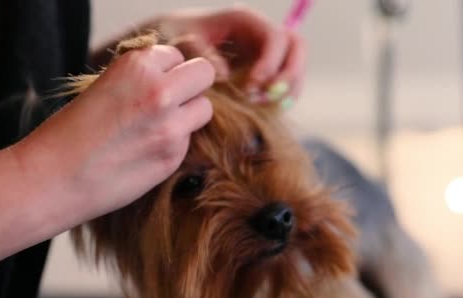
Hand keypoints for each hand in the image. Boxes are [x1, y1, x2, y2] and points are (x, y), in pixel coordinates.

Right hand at [16, 45, 214, 223]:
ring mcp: (171, 126)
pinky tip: (148, 150)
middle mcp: (159, 91)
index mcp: (137, 66)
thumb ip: (142, 78)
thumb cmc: (71, 132)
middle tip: (174, 100)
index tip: (152, 84)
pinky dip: (176, 142)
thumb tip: (175, 78)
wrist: (54, 178)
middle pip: (204, 74)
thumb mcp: (104, 85)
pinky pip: (190, 139)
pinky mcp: (174, 156)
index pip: (177, 56)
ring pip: (205, 108)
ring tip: (160, 126)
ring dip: (189, 114)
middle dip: (192, 85)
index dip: (167, 70)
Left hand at [93, 5, 305, 108]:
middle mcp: (259, 35)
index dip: (270, 62)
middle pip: (296, 47)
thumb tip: (225, 75)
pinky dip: (279, 99)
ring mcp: (264, 54)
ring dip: (288, 90)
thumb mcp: (179, 40)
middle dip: (289, 74)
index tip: (252, 86)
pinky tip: (263, 111)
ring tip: (264, 107)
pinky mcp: (262, 73)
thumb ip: (200, 54)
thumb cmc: (170, 37)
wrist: (166, 46)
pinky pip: (283, 84)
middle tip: (268, 98)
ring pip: (294, 67)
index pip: (276, 37)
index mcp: (244, 20)